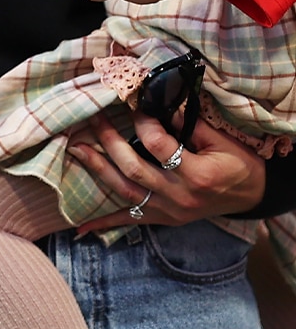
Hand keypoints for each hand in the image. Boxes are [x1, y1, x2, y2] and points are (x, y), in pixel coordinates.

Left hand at [69, 110, 265, 232]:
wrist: (252, 196)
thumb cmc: (239, 163)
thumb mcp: (221, 139)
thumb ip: (188, 122)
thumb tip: (156, 102)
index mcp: (197, 174)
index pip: (158, 146)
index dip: (143, 122)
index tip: (134, 103)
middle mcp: (179, 197)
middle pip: (134, 170)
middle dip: (109, 142)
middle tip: (93, 119)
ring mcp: (170, 212)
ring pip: (126, 193)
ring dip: (98, 170)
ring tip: (77, 150)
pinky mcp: (164, 220)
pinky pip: (130, 220)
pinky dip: (104, 221)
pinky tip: (80, 226)